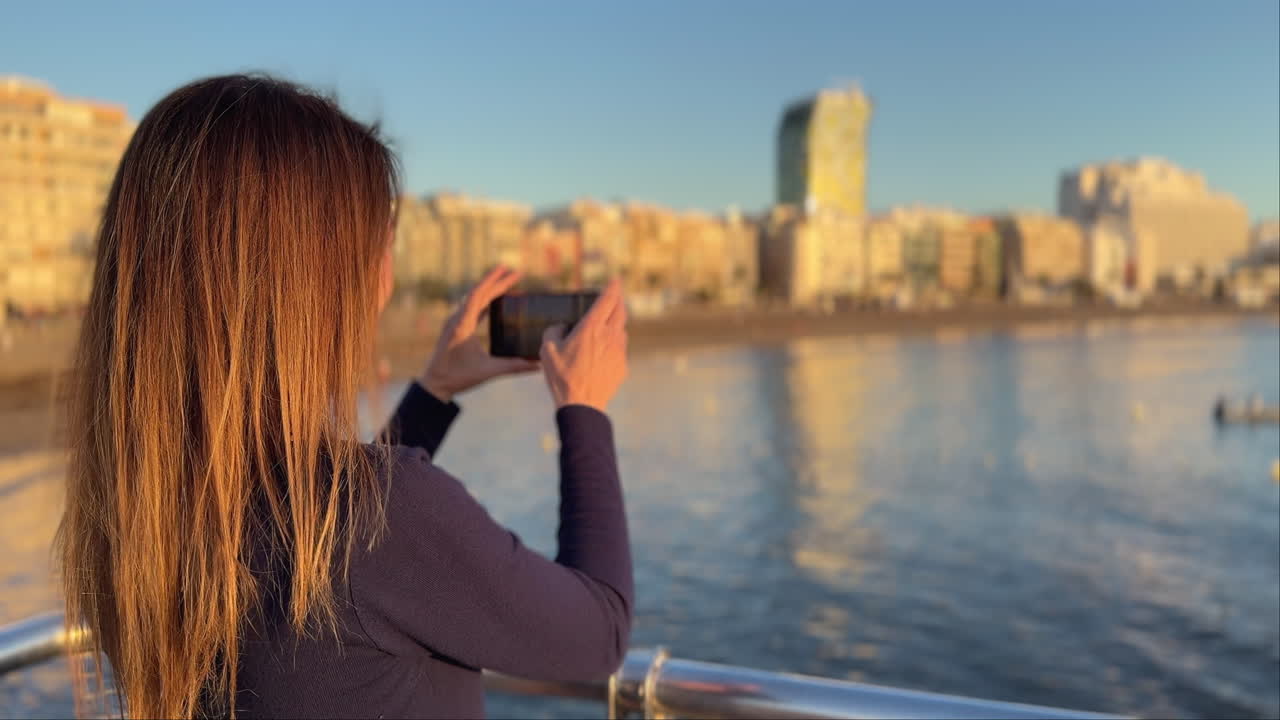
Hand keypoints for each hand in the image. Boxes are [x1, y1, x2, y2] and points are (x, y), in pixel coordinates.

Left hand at [420, 266, 538, 402]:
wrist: (435, 384)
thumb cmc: (458, 377)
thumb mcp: (488, 372)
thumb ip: (514, 367)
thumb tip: (537, 364)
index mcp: (462, 325)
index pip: (479, 295)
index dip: (495, 281)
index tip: (509, 270)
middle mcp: (457, 319)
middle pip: (479, 293)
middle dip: (497, 282)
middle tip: (516, 272)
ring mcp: (454, 322)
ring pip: (473, 299)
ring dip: (490, 289)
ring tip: (506, 281)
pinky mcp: (455, 327)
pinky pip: (471, 308)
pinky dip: (484, 301)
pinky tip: (494, 300)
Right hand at [540, 278, 627, 411]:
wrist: (582, 405)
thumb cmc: (562, 376)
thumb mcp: (547, 350)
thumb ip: (553, 331)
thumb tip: (562, 327)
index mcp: (591, 327)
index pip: (607, 300)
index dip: (613, 287)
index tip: (616, 280)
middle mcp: (609, 335)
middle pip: (621, 311)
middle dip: (619, 300)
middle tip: (616, 296)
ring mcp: (619, 351)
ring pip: (622, 330)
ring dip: (617, 324)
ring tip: (608, 325)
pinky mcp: (623, 365)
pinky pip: (620, 349)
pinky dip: (614, 345)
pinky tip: (604, 352)